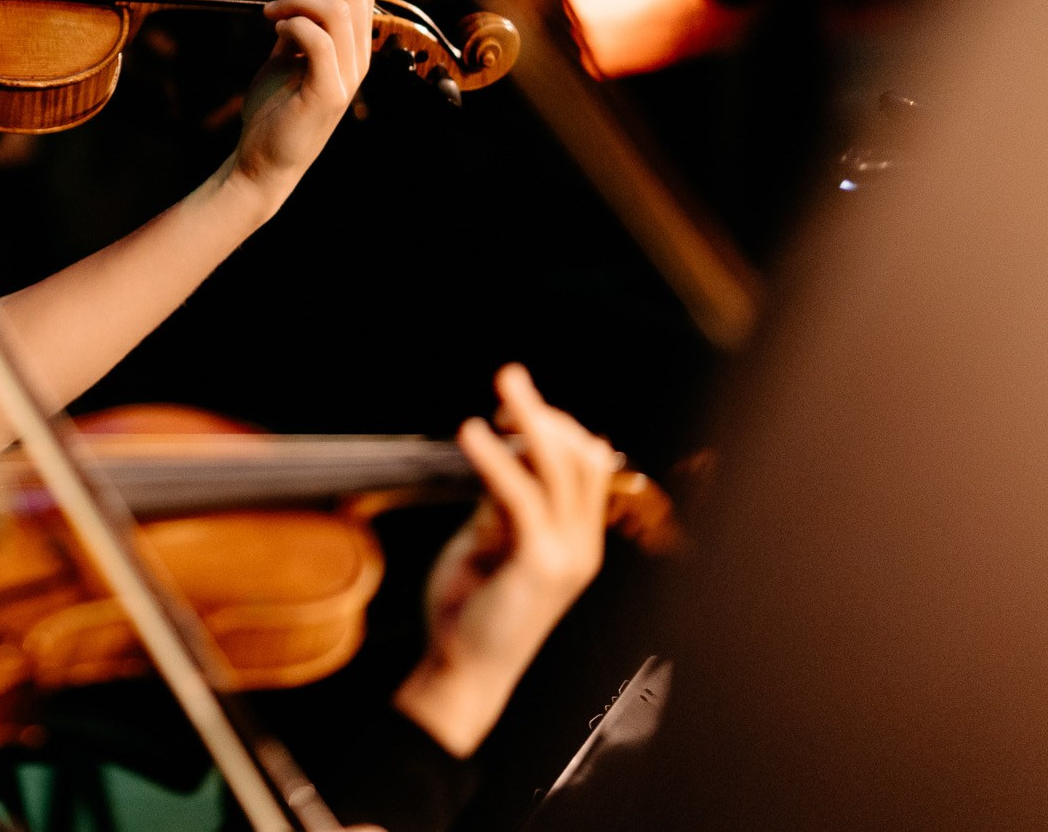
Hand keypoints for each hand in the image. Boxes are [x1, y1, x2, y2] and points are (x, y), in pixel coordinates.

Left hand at [228, 0, 373, 209]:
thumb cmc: (275, 108)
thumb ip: (299, 20)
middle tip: (277, 0)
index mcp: (353, 49)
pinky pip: (320, 41)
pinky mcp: (327, 94)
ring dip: (296, 1)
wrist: (262, 160)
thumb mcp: (288, 54)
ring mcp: (346, 78)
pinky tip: (275, 31)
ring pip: (338, 11)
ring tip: (271, 14)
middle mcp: (357, 61)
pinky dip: (293, 25)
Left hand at [393, 364, 614, 756]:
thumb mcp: (490, 542)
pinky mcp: (538, 563)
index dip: (553, 426)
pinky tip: (470, 435)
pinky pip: (520, 495)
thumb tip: (501, 453)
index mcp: (576, 539)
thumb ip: (501, 502)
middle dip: (545, 412)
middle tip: (509, 377)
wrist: (464, 669)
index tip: (510, 403)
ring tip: (502, 386)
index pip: (584, 465)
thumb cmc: (473, 607)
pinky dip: (495, 458)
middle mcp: (581, 544)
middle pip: (579, 457)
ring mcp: (566, 555)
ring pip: (560, 467)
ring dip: (530, 418)